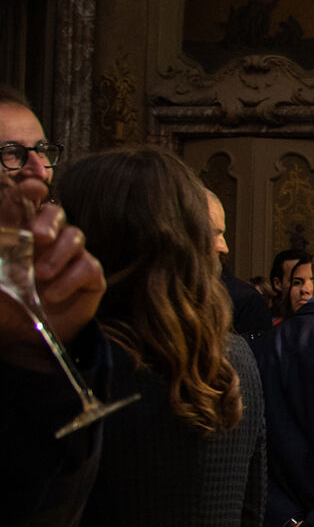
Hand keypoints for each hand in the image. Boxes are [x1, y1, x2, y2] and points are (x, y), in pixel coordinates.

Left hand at [1, 200, 103, 352]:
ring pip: (75, 236)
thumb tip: (0, 234)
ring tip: (41, 277)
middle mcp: (47, 239)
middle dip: (48, 220)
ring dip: (58, 255)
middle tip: (38, 237)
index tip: (31, 188)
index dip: (31, 190)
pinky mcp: (91, 275)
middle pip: (55, 212)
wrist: (26, 338)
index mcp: (20, 233)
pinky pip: (88, 266)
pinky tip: (53, 295)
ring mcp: (71, 255)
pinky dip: (71, 279)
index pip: (27, 203)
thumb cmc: (4, 305)